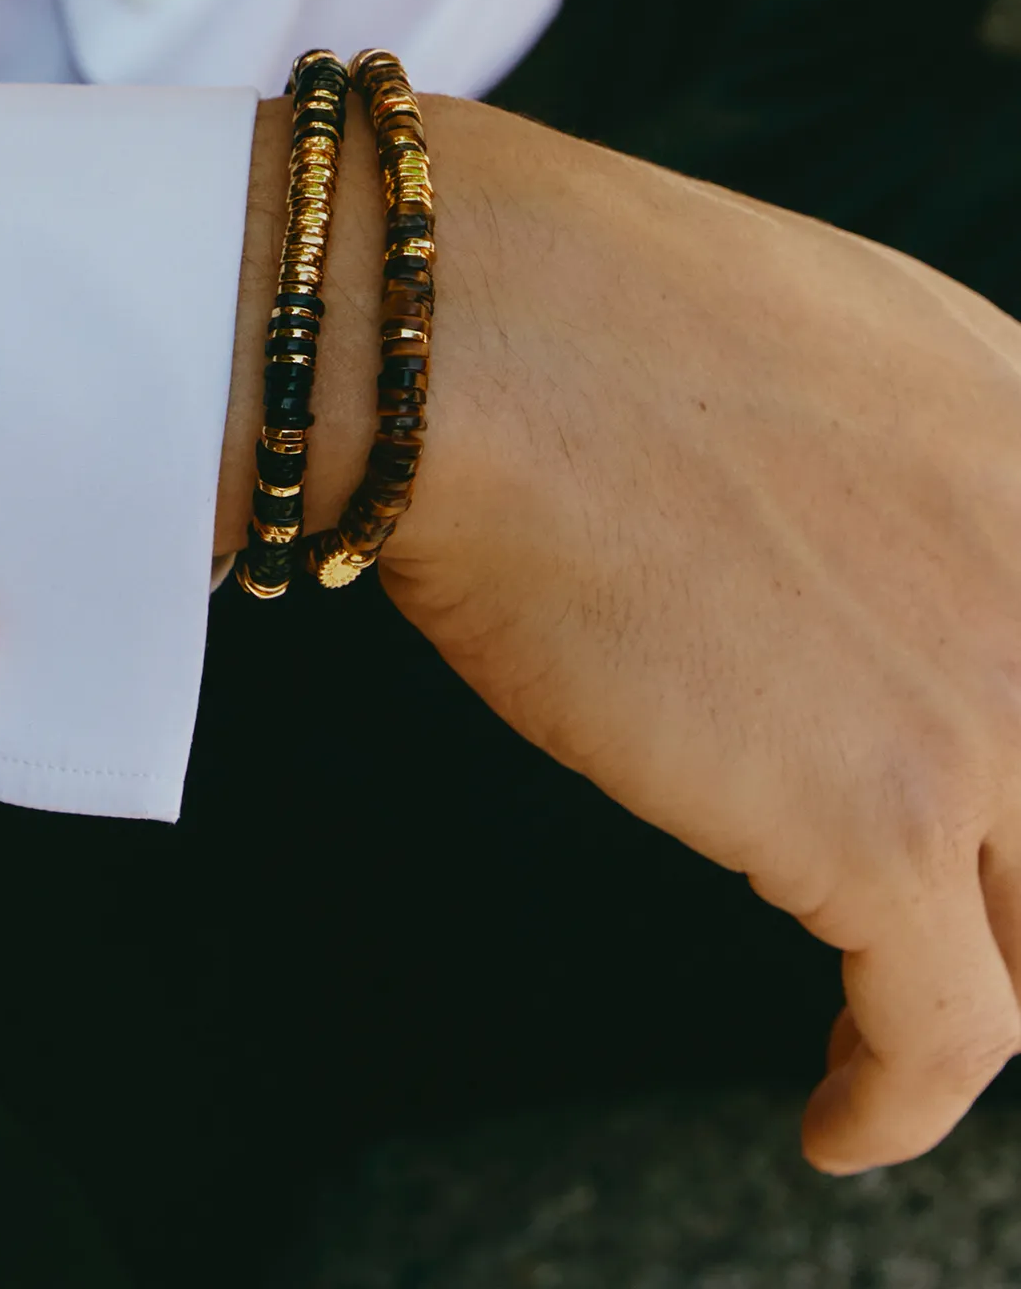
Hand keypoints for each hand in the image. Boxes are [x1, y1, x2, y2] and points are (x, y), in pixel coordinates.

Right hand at [368, 94, 1020, 1172]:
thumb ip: (899, 436)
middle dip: (1019, 876)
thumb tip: (853, 531)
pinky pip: (948, 1033)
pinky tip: (838, 1124)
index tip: (983, 812)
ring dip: (988, 993)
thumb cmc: (568, 305)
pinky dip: (896, 1101)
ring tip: (909, 1025)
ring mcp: (994, 707)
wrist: (464, 336)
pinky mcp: (876, 826)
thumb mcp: (810, 326)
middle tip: (945, 910)